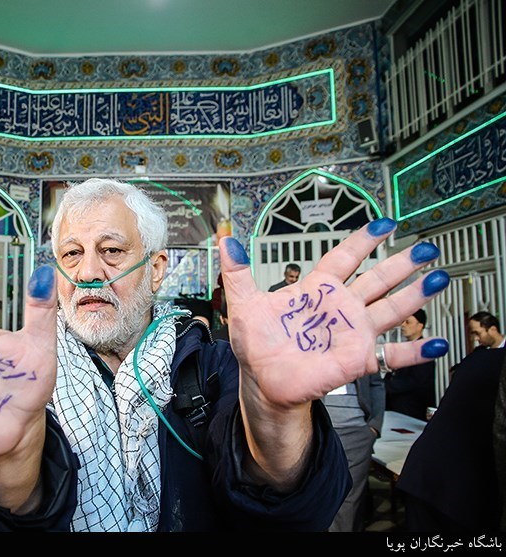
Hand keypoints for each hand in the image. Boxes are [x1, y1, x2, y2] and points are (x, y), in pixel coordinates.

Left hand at [219, 218, 448, 409]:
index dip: (362, 241)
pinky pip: (392, 355)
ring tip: (438, 279)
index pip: (344, 257)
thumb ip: (238, 271)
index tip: (382, 225)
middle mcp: (340, 308)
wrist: (264, 382)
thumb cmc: (256, 345)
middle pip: (377, 279)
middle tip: (424, 249)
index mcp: (317, 290)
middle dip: (401, 264)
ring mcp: (351, 333)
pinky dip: (415, 351)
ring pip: (391, 309)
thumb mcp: (244, 304)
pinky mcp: (357, 359)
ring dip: (414, 296)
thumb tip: (226, 241)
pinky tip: (437, 345)